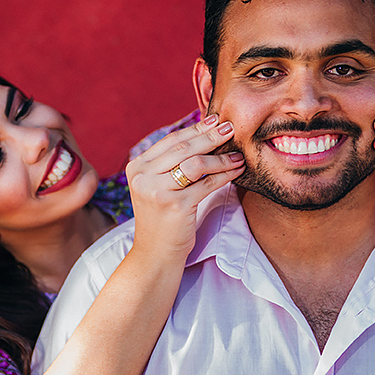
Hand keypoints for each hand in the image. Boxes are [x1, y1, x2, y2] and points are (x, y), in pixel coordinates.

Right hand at [125, 115, 244, 260]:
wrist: (155, 253)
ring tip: (237, 155)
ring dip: (221, 157)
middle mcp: (143, 177)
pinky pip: (207, 184)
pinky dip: (225, 175)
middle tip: (231, 128)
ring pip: (196, 163)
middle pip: (184, 148)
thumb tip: (203, 133)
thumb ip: (170, 163)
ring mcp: (158, 191)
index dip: (195, 129)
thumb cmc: (162, 219)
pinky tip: (236, 170)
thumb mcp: (157, 187)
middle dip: (211, 136)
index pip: (171, 141)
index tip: (215, 120)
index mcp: (137, 167)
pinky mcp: (175, 206)